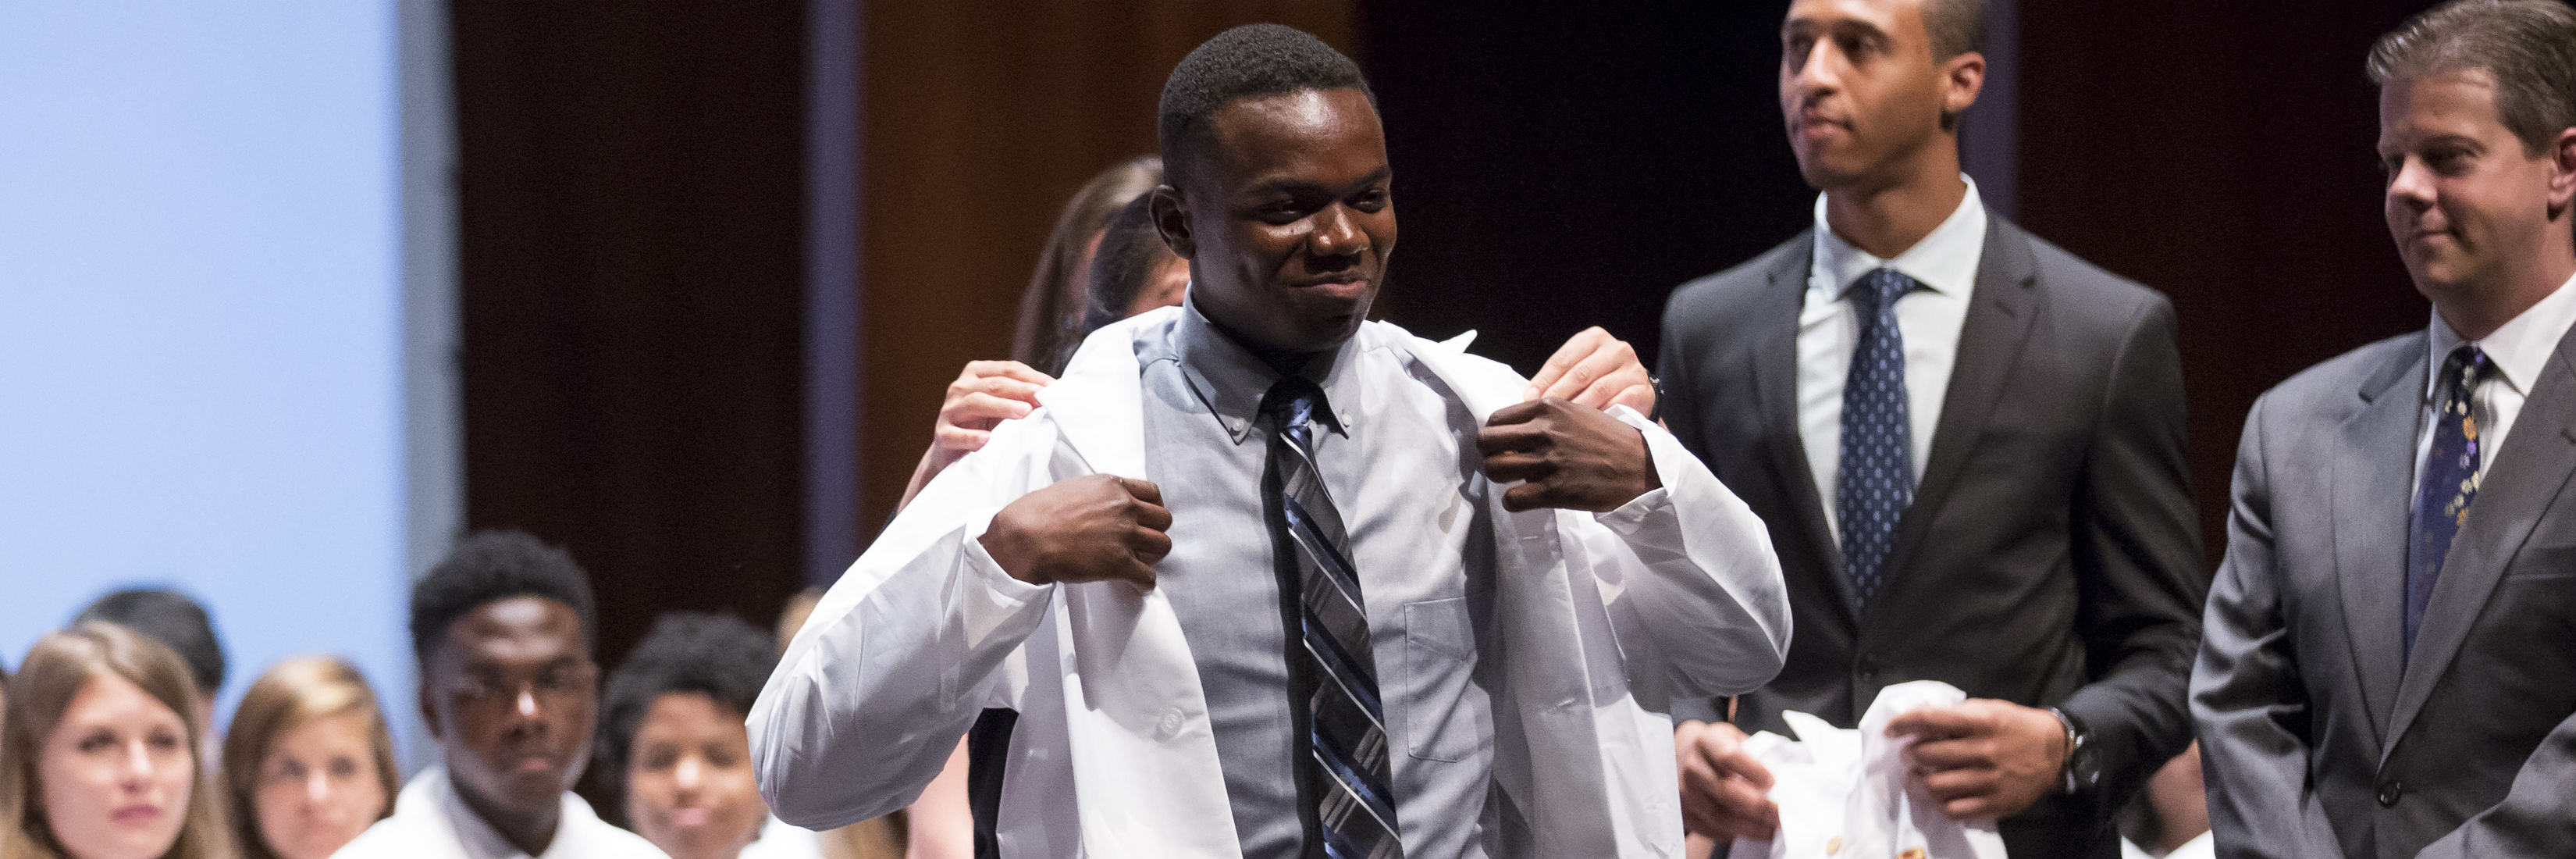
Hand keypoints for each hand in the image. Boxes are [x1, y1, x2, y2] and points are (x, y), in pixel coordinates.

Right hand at [930, 361, 1055, 468]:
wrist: (953, 455)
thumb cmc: (984, 425)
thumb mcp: (1003, 408)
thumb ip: (1022, 398)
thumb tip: (1052, 395)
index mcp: (977, 374)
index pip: (1008, 370)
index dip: (1032, 377)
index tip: (1053, 388)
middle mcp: (960, 387)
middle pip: (994, 384)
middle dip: (1022, 390)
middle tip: (1043, 398)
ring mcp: (949, 411)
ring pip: (976, 402)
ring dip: (1002, 407)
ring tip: (1024, 412)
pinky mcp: (942, 435)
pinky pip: (955, 435)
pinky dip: (971, 437)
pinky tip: (987, 440)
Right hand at [976, 475, 1170, 589]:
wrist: (1025, 537)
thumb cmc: (1038, 513)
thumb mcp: (1073, 488)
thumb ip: (1097, 494)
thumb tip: (1101, 505)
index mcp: (1113, 487)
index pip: (1153, 493)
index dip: (1153, 508)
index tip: (1148, 518)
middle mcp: (1124, 508)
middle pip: (1163, 520)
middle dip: (1155, 532)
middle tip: (1144, 543)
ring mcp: (1124, 535)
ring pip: (1162, 546)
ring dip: (1153, 557)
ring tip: (1141, 563)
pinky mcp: (1119, 563)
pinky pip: (1147, 576)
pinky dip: (1145, 583)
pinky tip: (1137, 585)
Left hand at [1477, 398, 1659, 511]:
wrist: (1640, 466)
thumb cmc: (1608, 439)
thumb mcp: (1576, 413)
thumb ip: (1543, 418)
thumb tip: (1509, 432)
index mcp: (1548, 408)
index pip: (1496, 419)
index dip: (1495, 435)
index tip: (1505, 445)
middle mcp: (1545, 431)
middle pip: (1486, 442)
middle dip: (1490, 455)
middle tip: (1504, 463)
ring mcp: (1549, 461)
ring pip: (1494, 470)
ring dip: (1501, 479)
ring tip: (1515, 481)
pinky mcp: (1555, 490)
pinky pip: (1511, 499)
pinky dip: (1514, 501)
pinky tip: (1527, 498)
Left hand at [1523, 326, 1654, 413]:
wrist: (1635, 392)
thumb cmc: (1598, 381)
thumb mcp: (1577, 371)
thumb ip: (1556, 379)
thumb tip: (1529, 396)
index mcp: (1594, 338)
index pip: (1564, 358)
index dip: (1544, 379)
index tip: (1529, 398)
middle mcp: (1616, 349)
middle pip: (1581, 373)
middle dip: (1558, 394)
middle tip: (1543, 413)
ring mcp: (1633, 369)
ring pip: (1599, 389)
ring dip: (1578, 407)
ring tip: (1562, 422)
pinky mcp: (1643, 390)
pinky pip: (1619, 404)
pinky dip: (1601, 415)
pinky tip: (1588, 427)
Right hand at [1675, 720, 1778, 841]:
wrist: (1681, 754)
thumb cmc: (1716, 748)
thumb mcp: (1732, 738)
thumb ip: (1754, 753)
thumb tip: (1784, 777)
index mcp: (1706, 742)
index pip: (1728, 757)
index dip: (1753, 770)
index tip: (1774, 782)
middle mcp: (1691, 767)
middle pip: (1726, 792)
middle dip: (1758, 807)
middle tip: (1781, 814)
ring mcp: (1685, 793)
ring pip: (1720, 816)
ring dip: (1750, 826)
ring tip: (1772, 828)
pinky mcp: (1684, 813)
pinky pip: (1712, 829)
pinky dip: (1736, 834)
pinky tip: (1754, 831)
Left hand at [1885, 699, 2068, 819]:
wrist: (2053, 752)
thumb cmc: (2014, 726)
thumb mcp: (1989, 709)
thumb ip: (1956, 715)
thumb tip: (1918, 719)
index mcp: (1982, 722)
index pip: (1931, 720)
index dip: (1904, 723)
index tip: (1891, 729)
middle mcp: (1985, 751)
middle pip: (1927, 755)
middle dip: (1910, 754)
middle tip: (1909, 753)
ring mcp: (1990, 781)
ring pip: (1936, 786)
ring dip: (1918, 780)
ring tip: (1918, 774)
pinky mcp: (1995, 803)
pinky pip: (1954, 810)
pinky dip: (1938, 803)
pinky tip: (1938, 794)